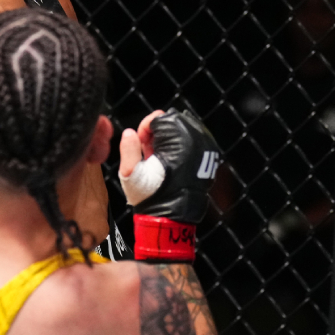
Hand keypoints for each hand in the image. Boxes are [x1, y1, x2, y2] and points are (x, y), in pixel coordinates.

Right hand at [120, 108, 220, 261]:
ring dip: (168, 138)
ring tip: (158, 155)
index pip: (160, 117)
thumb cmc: (151, 197)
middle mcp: (194, 144)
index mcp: (177, 145)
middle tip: (148, 149)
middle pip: (173, 121)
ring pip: (184, 128)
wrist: (171, 217)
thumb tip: (130, 132)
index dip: (146, 127)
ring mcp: (204, 150)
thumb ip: (128, 148)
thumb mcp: (131, 173)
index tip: (141, 142)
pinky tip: (170, 159)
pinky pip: (193, 139)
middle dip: (157, 131)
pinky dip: (180, 144)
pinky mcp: (207, 158)